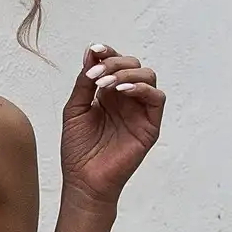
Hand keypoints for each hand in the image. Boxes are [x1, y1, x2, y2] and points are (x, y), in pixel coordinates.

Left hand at [60, 41, 165, 212]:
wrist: (83, 182)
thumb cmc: (78, 151)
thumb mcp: (74, 110)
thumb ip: (84, 82)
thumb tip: (92, 52)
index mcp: (108, 94)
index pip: (115, 63)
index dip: (108, 52)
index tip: (95, 50)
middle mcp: (126, 100)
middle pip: (133, 65)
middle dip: (115, 63)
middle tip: (97, 76)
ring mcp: (139, 112)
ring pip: (148, 77)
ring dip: (127, 73)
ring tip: (107, 84)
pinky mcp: (150, 126)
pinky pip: (156, 98)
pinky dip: (141, 89)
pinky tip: (121, 91)